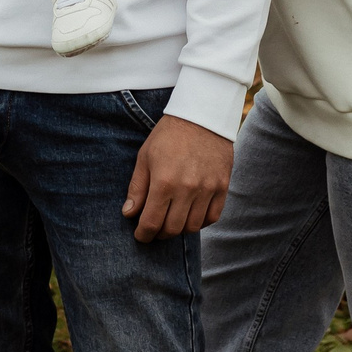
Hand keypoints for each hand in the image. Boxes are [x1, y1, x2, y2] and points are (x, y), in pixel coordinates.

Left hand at [122, 114, 232, 241]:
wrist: (202, 116)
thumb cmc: (168, 135)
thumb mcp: (145, 157)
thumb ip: (137, 188)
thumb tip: (129, 214)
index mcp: (164, 182)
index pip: (151, 223)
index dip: (143, 235)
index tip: (140, 235)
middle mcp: (187, 189)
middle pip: (172, 229)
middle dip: (159, 234)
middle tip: (154, 229)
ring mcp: (207, 189)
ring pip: (192, 227)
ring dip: (179, 229)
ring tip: (172, 220)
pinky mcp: (222, 186)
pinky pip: (212, 217)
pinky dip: (200, 222)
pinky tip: (191, 215)